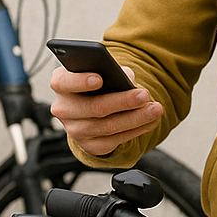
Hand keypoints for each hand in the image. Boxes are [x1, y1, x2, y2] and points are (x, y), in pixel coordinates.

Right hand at [49, 65, 163, 156]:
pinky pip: (115, 140)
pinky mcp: (90, 145)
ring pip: (109, 126)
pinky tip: (150, 121)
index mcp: (61, 84)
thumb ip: (112, 70)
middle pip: (95, 107)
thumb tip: (126, 78)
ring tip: (155, 109)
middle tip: (144, 95)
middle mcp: (64, 109)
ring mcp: (75, 130)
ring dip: (136, 118)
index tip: (100, 78)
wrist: (92, 108)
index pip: (64, 82)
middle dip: (123, 101)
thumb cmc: (96, 84)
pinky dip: (136, 130)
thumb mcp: (101, 71)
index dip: (80, 81)